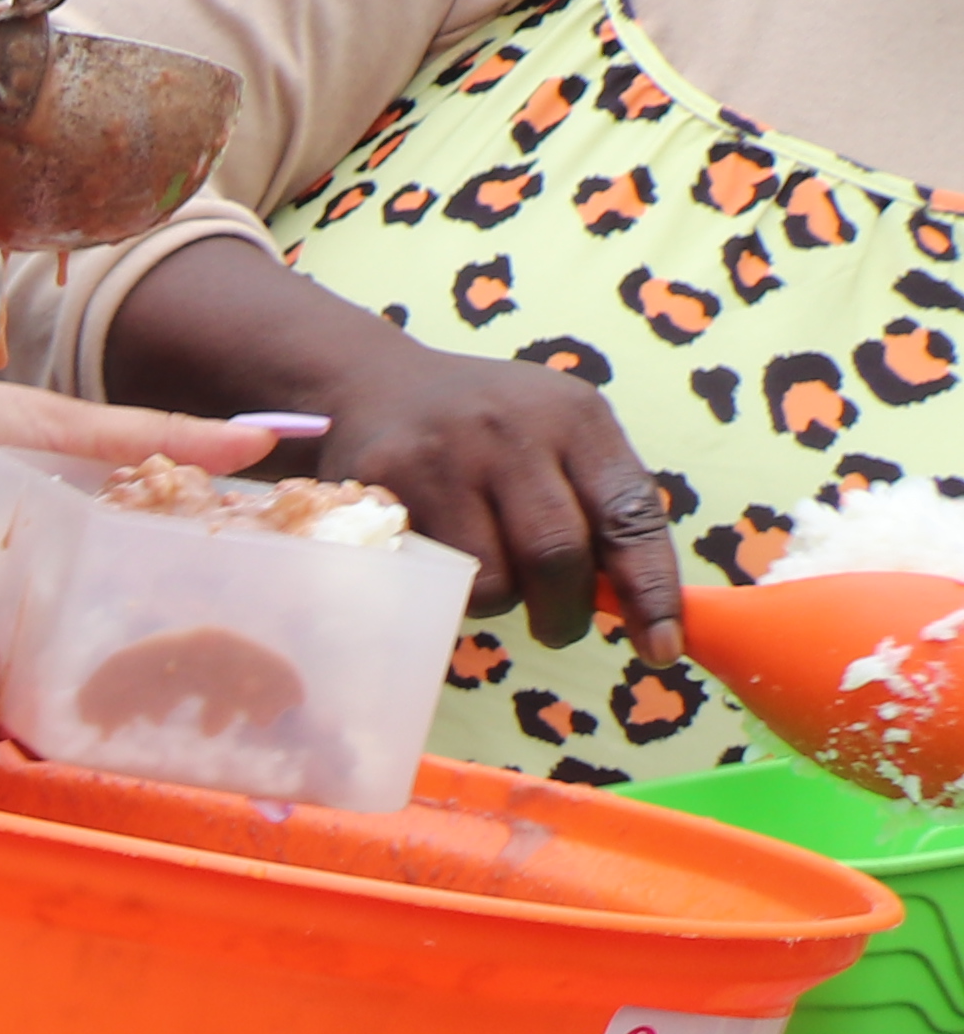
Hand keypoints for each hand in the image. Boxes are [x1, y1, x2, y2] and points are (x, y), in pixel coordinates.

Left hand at [0, 379, 283, 711]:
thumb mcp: (59, 425)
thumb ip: (150, 440)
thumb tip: (259, 442)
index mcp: (95, 542)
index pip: (167, 587)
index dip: (216, 615)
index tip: (271, 639)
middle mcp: (56, 598)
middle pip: (116, 660)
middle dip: (154, 694)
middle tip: (201, 715)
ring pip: (48, 698)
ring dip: (72, 722)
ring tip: (105, 740)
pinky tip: (5, 727)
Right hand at [103, 245, 686, 654]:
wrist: (371, 383)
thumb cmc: (483, 429)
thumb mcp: (554, 439)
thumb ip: (595, 503)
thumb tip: (633, 600)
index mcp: (575, 418)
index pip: (629, 515)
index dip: (651, 590)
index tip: (661, 650)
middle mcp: (513, 430)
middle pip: (556, 557)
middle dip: (563, 612)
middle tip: (557, 627)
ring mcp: (443, 457)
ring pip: (487, 581)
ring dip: (494, 600)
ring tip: (482, 569)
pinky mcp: (381, 486)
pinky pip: (427, 579)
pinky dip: (440, 589)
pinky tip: (435, 558)